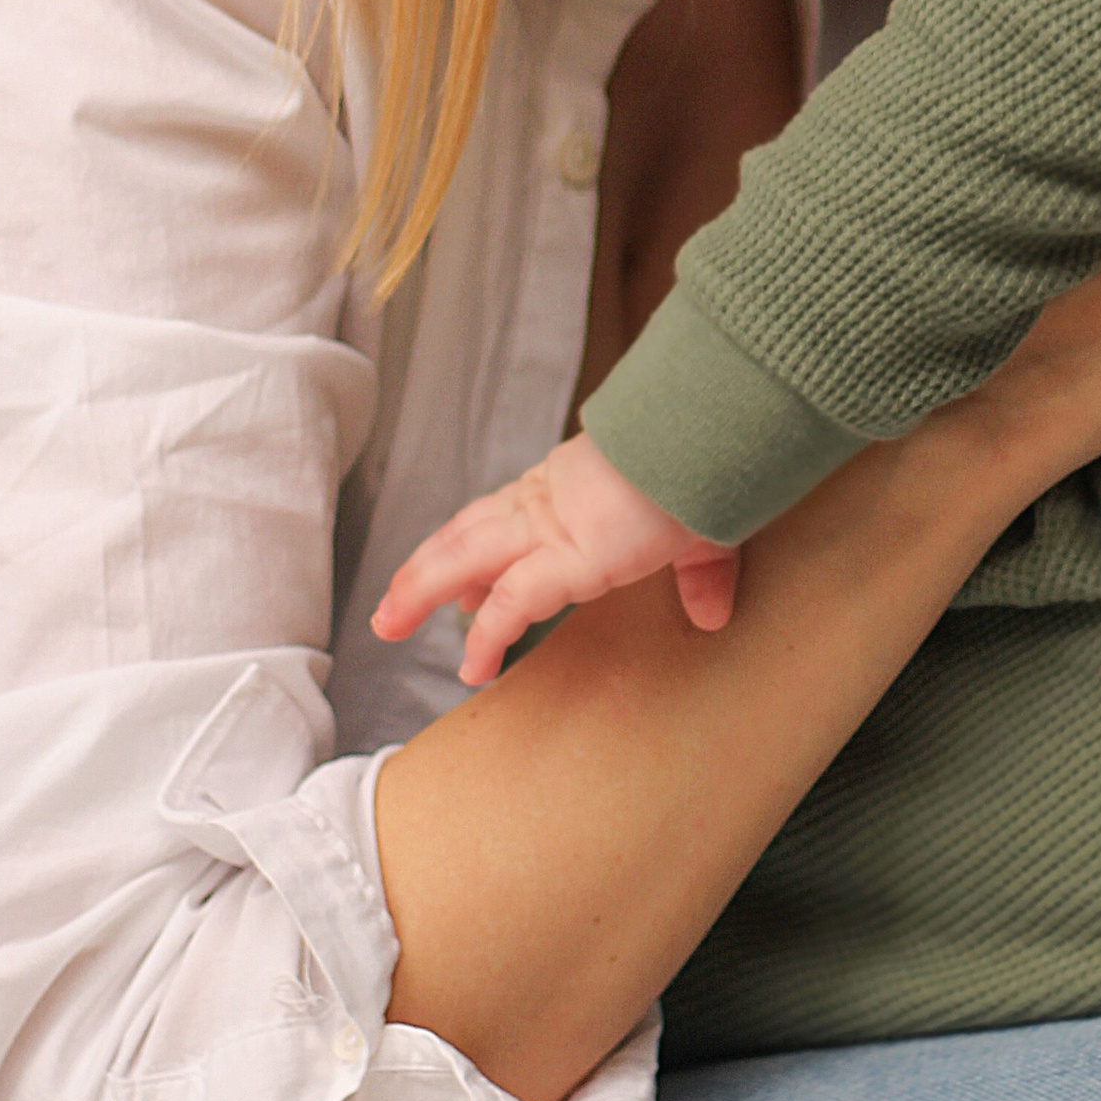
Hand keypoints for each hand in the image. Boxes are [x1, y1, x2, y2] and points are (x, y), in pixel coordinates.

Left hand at [371, 434, 740, 683]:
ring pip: (465, 556)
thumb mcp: (703, 531)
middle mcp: (549, 502)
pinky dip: (488, 634)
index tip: (461, 592)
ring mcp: (551, 525)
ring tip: (386, 623)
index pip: (507, 520)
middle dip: (426, 570)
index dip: (474, 553)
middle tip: (391, 607)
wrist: (714, 434)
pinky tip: (473, 666)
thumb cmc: (711, 467)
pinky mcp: (568, 553)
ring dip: (420, 589)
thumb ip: (701, 574)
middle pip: (467, 534)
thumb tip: (714, 612)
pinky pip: (514, 601)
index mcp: (573, 489)